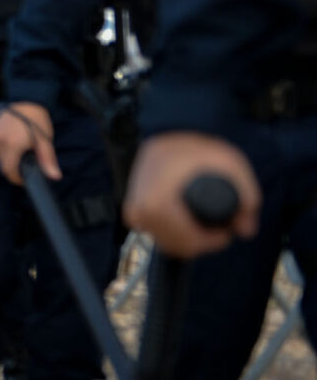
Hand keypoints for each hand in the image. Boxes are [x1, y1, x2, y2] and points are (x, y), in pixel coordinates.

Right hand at [0, 102, 56, 184]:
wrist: (27, 98)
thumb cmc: (37, 119)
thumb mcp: (45, 140)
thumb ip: (47, 160)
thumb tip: (54, 176)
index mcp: (12, 144)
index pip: (8, 170)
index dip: (15, 178)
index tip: (23, 179)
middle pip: (3, 164)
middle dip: (14, 166)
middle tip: (27, 160)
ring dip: (9, 157)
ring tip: (21, 148)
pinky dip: (4, 148)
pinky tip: (14, 141)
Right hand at [123, 132, 260, 258]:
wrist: (167, 132)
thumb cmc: (197, 147)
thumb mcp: (231, 165)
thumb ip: (247, 199)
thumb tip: (246, 232)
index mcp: (157, 204)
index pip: (188, 243)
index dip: (214, 240)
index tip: (227, 228)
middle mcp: (140, 212)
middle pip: (178, 246)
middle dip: (203, 241)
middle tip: (217, 224)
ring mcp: (134, 213)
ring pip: (168, 243)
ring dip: (189, 239)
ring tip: (204, 219)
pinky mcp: (132, 213)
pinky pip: (158, 235)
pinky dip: (175, 233)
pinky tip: (186, 218)